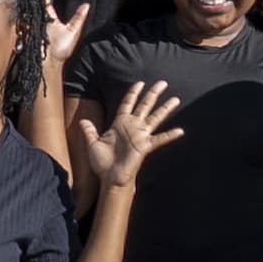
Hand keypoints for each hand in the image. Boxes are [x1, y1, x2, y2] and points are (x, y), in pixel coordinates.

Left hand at [79, 76, 181, 193]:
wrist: (109, 178)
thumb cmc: (102, 163)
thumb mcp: (93, 144)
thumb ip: (89, 131)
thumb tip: (82, 120)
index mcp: (119, 124)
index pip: (128, 103)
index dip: (133, 93)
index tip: (140, 83)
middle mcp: (132, 127)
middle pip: (145, 105)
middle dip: (153, 94)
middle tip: (162, 83)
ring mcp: (140, 136)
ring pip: (155, 118)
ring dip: (165, 109)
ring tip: (176, 99)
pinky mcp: (145, 146)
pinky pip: (159, 139)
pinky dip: (169, 135)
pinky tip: (179, 131)